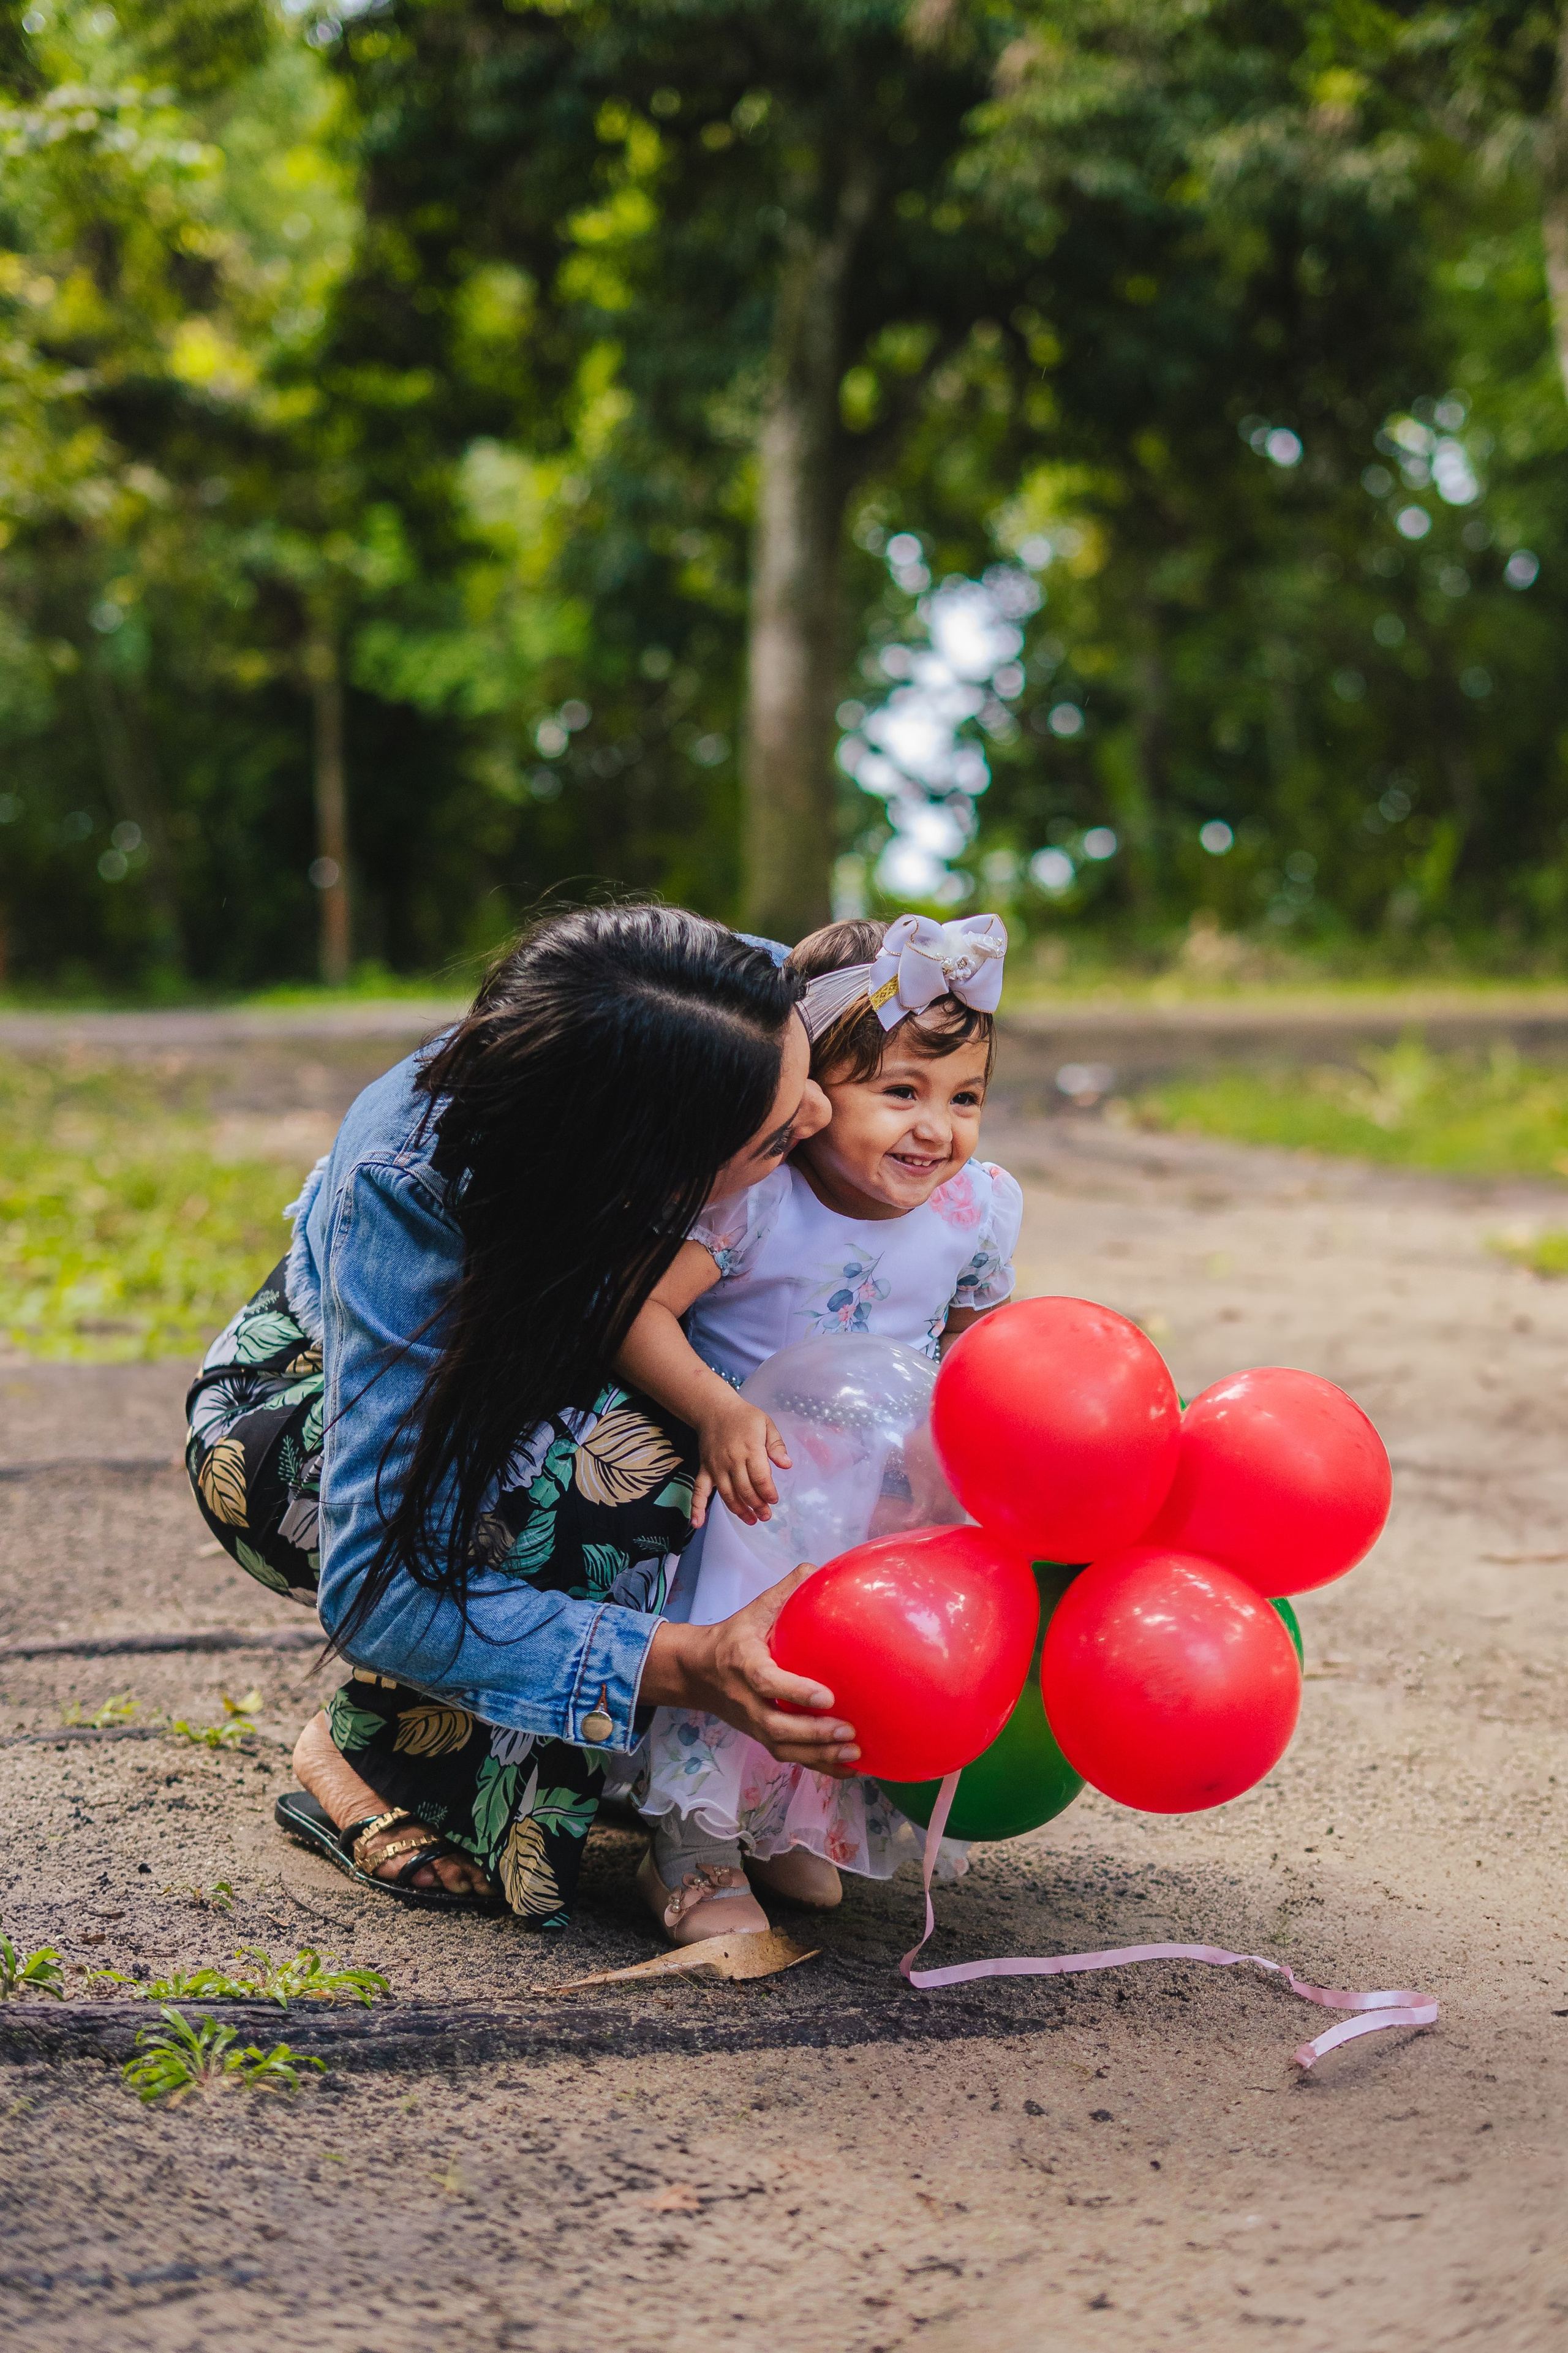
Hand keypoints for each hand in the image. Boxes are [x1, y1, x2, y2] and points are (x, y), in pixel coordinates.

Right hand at [641, 1566, 859, 1773]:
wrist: (696, 1672)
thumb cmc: (734, 1638)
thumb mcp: (754, 1609)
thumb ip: (786, 1591)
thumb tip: (819, 1569)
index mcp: (743, 1663)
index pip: (767, 1681)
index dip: (795, 1692)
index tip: (827, 1696)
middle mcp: (746, 1699)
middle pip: (777, 1726)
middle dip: (814, 1734)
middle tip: (850, 1732)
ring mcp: (752, 1723)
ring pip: (783, 1748)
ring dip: (819, 1756)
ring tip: (855, 1755)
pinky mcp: (760, 1737)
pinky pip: (788, 1757)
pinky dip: (818, 1766)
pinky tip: (848, 1768)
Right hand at [691, 1394, 791, 1527]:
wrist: (715, 1409)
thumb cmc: (744, 1417)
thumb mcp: (766, 1424)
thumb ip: (777, 1445)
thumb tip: (787, 1465)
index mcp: (749, 1449)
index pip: (760, 1478)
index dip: (768, 1493)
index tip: (774, 1500)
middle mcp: (731, 1461)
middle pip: (745, 1490)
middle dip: (757, 1505)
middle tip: (766, 1515)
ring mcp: (716, 1467)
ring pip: (727, 1495)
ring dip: (739, 1511)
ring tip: (751, 1520)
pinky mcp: (704, 1470)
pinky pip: (698, 1491)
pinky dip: (697, 1507)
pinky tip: (697, 1523)